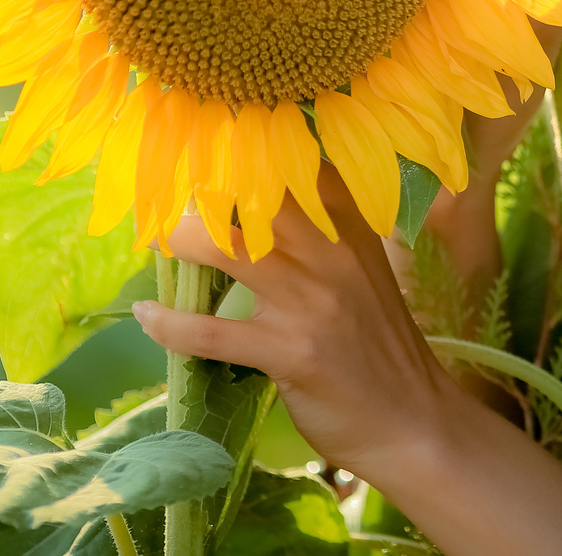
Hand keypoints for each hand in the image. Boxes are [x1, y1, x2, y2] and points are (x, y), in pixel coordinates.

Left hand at [132, 166, 561, 554]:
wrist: (412, 420)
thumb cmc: (378, 344)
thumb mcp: (362, 271)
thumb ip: (322, 233)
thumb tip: (255, 202)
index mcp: (351, 226)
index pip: (295, 166)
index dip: (245, 149)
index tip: (202, 141)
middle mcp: (333, 252)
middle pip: (252, 196)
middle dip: (201, 188)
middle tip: (161, 190)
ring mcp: (313, 301)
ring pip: (226, 250)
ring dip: (179, 243)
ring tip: (154, 243)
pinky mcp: (291, 352)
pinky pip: (212, 331)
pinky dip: (170, 325)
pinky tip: (149, 319)